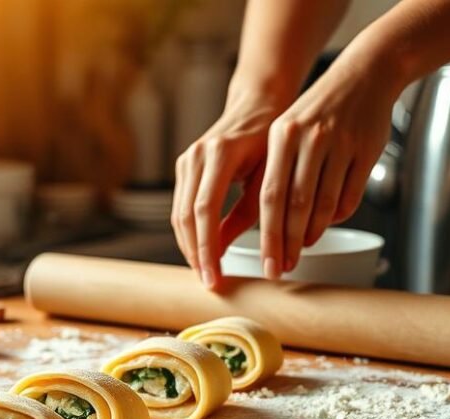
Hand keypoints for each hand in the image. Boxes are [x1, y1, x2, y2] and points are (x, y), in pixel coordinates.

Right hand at [171, 88, 288, 290]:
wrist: (257, 105)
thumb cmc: (271, 140)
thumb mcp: (267, 176)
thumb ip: (247, 213)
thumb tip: (228, 252)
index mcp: (220, 153)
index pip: (204, 210)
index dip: (207, 248)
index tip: (215, 276)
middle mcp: (196, 155)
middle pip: (185, 216)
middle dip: (195, 254)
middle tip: (209, 282)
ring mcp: (186, 160)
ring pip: (178, 214)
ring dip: (189, 247)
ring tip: (205, 273)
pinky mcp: (184, 167)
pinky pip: (181, 207)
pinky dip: (189, 233)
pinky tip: (202, 251)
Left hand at [257, 60, 398, 274]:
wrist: (364, 75)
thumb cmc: (318, 110)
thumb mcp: (286, 132)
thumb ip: (274, 173)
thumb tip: (261, 225)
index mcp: (282, 135)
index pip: (270, 195)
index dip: (268, 234)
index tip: (266, 261)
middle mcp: (310, 139)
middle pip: (296, 205)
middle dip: (287, 243)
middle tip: (282, 267)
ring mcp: (340, 145)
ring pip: (325, 204)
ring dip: (313, 233)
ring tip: (303, 249)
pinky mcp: (366, 151)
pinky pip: (350, 196)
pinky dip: (337, 216)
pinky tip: (327, 224)